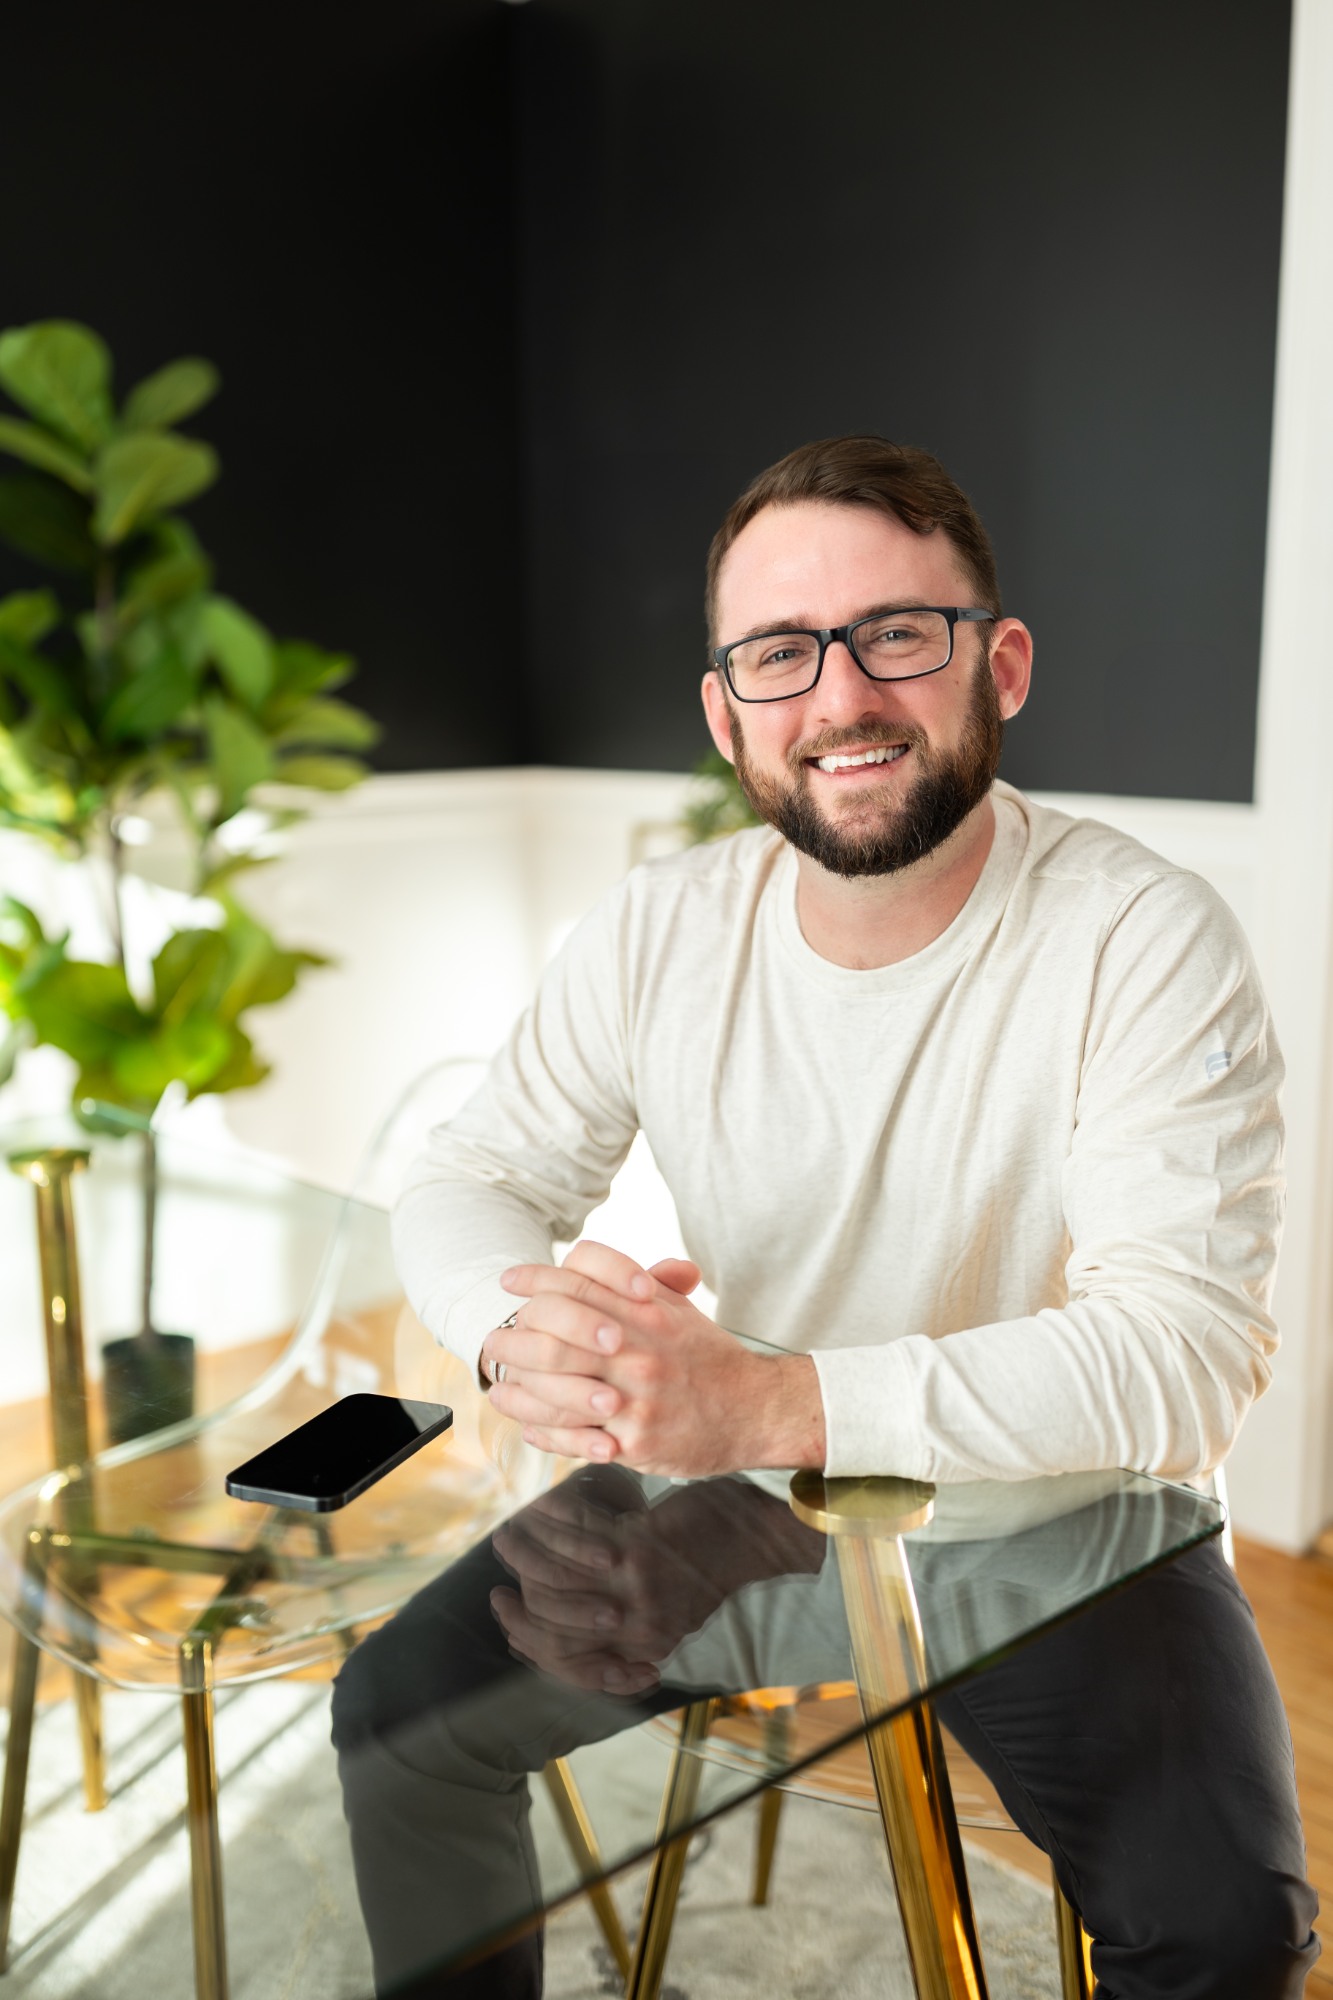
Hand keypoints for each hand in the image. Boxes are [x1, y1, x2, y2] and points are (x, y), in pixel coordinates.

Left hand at [485, 1240, 825, 1476]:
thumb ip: (637, 1283)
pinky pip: (575, 1438)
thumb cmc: (710, 1358)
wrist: (755, 1410)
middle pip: (556, 1332)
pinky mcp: (635, 1441)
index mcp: (647, 1313)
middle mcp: (638, 1351)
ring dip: (518, 1388)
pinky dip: (543, 1433)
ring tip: (497, 1387)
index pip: (579, 1283)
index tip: (508, 1282)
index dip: (536, 1278)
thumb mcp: (679, 1310)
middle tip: (494, 1339)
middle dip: (514, 1335)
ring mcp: (635, 1398)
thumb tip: (587, 1263)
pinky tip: (527, 1427)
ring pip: (556, 1388)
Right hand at [489, 1470, 822, 1694]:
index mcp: (643, 1647)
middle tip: (500, 1590)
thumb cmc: (709, 1566)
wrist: (755, 1536)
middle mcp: (637, 1628)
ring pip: (555, 1583)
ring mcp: (635, 1590)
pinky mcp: (638, 1550)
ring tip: (507, 1543)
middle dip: (519, 1611)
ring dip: (523, 1560)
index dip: (530, 1646)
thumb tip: (571, 1633)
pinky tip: (537, 1510)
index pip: (570, 1665)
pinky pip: (574, 1541)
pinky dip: (550, 1524)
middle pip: (553, 1629)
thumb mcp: (670, 1613)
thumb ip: (626, 1629)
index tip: (510, 1621)